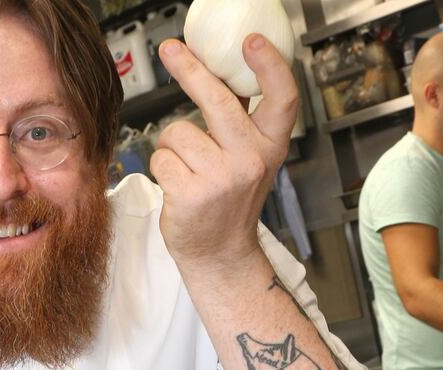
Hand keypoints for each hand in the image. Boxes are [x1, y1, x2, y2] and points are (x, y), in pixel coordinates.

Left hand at [151, 34, 297, 273]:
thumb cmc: (229, 201)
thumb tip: (218, 72)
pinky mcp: (191, 194)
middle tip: (170, 50)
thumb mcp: (250, 159)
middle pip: (218, 100)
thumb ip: (242, 122)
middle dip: (190, 70)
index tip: (250, 42)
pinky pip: (161, 158)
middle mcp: (251, 159)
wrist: (220, 253)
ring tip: (187, 169)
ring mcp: (222, 178)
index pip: (281, 98)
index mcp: (270, 146)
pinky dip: (162, 168)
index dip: (269, 66)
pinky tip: (178, 185)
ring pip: (177, 133)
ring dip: (172, 147)